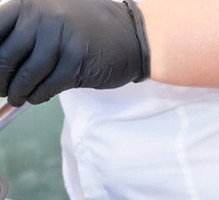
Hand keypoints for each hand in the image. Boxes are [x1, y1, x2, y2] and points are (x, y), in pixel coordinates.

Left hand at [0, 0, 149, 105]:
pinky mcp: (76, 64)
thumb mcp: (52, 15)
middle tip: (0, 89)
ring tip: (17, 98)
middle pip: (5, 56)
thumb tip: (0, 59)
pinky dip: (38, 96)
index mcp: (30, 4)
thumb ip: (25, 29)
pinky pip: (47, 86)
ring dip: (18, 92)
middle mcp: (42, 19)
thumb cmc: (89, 27)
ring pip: (26, 75)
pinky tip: (37, 98)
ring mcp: (60, 41)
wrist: (132, 35)